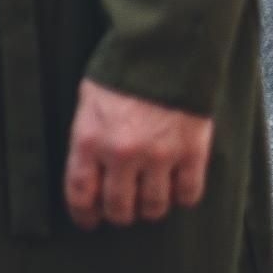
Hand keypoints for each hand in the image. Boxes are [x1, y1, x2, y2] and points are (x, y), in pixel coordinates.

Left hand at [63, 79, 211, 229]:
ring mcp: (159, 156)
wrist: (163, 50)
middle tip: (121, 211)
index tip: (88, 222)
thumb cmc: (121, 74)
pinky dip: (182, 196)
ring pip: (153, 208)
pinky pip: (188, 195)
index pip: (80, 193)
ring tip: (148, 199)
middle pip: (119, 209)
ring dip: (149, 209)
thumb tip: (88, 177)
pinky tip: (176, 187)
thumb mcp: (88, 102)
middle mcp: (122, 153)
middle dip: (118, 214)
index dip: (83, 215)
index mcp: (89, 139)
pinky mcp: (191, 154)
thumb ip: (87, 141)